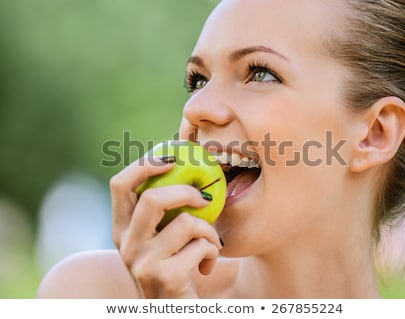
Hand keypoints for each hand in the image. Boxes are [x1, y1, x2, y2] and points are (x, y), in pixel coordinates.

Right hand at [110, 155, 222, 297]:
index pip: (120, 185)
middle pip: (152, 198)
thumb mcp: (160, 240)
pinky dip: (214, 251)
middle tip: (204, 197)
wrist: (176, 310)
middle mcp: (126, 244)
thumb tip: (184, 165)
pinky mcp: (164, 277)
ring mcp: (142, 262)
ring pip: (186, 222)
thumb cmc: (174, 267)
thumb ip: (164, 211)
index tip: (172, 158)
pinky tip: (207, 266)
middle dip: (186, 192)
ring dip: (209, 230)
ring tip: (210, 244)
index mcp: (122, 229)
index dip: (144, 164)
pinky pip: (202, 246)